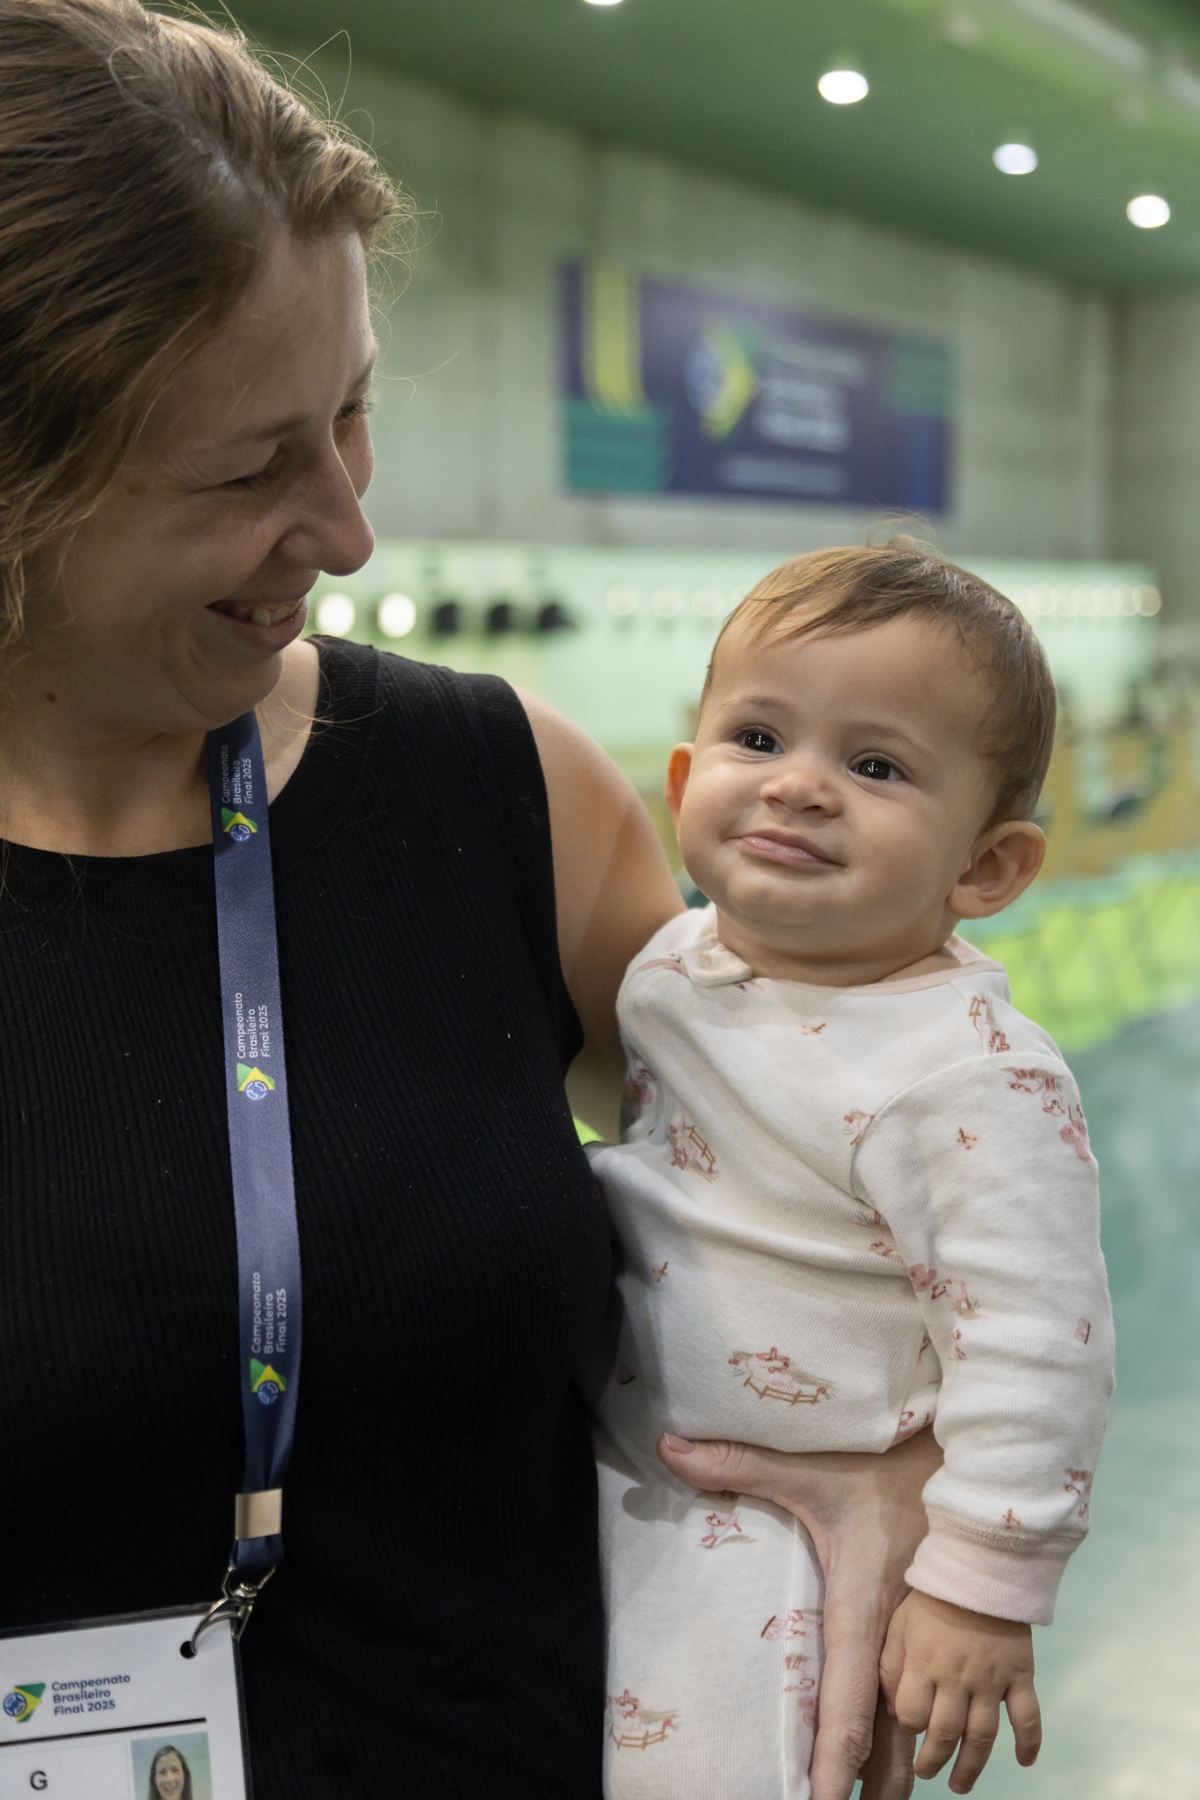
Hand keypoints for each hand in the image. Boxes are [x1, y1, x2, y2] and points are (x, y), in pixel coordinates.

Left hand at [658, 1427, 940, 1799]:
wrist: (964, 1467)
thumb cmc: (882, 1471)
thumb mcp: (808, 1469)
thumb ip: (738, 1461)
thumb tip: (668, 1449)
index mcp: (859, 1613)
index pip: (844, 1707)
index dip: (832, 1766)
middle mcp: (897, 1644)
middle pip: (890, 1740)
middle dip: (871, 1788)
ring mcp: (928, 1646)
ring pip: (917, 1730)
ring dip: (896, 1770)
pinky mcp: (948, 1638)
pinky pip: (944, 1704)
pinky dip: (924, 1736)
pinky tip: (914, 1757)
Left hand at [880, 1591, 1040, 1793]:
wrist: (980, 1567)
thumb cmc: (932, 1596)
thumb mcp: (898, 1623)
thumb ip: (891, 1666)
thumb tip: (895, 1708)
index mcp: (924, 1663)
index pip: (911, 1715)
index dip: (908, 1725)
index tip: (910, 1725)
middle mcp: (958, 1679)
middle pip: (945, 1734)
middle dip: (934, 1761)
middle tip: (929, 1773)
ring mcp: (991, 1680)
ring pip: (982, 1736)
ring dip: (972, 1766)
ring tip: (960, 1785)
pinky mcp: (1019, 1675)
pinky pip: (1028, 1716)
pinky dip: (1029, 1743)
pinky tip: (1024, 1763)